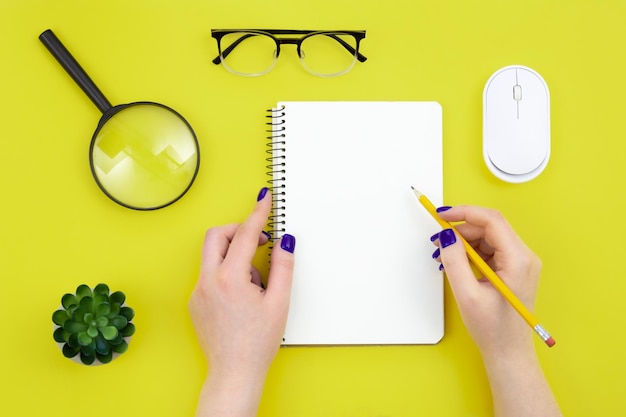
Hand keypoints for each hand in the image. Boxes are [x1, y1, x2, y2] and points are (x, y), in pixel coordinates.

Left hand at [189, 187, 294, 416]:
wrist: (234, 372)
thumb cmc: (257, 343)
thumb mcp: (279, 302)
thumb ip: (283, 267)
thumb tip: (285, 241)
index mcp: (230, 279)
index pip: (244, 234)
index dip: (257, 213)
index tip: (263, 198)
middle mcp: (208, 281)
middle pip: (216, 235)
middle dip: (237, 230)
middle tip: (258, 240)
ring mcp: (198, 292)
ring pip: (212, 255)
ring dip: (233, 254)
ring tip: (254, 281)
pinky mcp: (195, 302)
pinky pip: (209, 274)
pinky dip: (226, 273)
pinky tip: (241, 295)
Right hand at [431, 205, 560, 416]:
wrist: (508, 352)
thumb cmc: (492, 329)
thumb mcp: (467, 294)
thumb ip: (455, 261)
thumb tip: (446, 236)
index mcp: (518, 260)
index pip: (492, 221)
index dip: (464, 213)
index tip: (441, 215)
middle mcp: (523, 257)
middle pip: (488, 227)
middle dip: (460, 230)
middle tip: (436, 241)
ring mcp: (519, 262)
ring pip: (487, 237)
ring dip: (463, 242)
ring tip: (442, 256)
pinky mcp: (512, 269)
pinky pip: (489, 250)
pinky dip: (469, 252)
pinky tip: (454, 263)